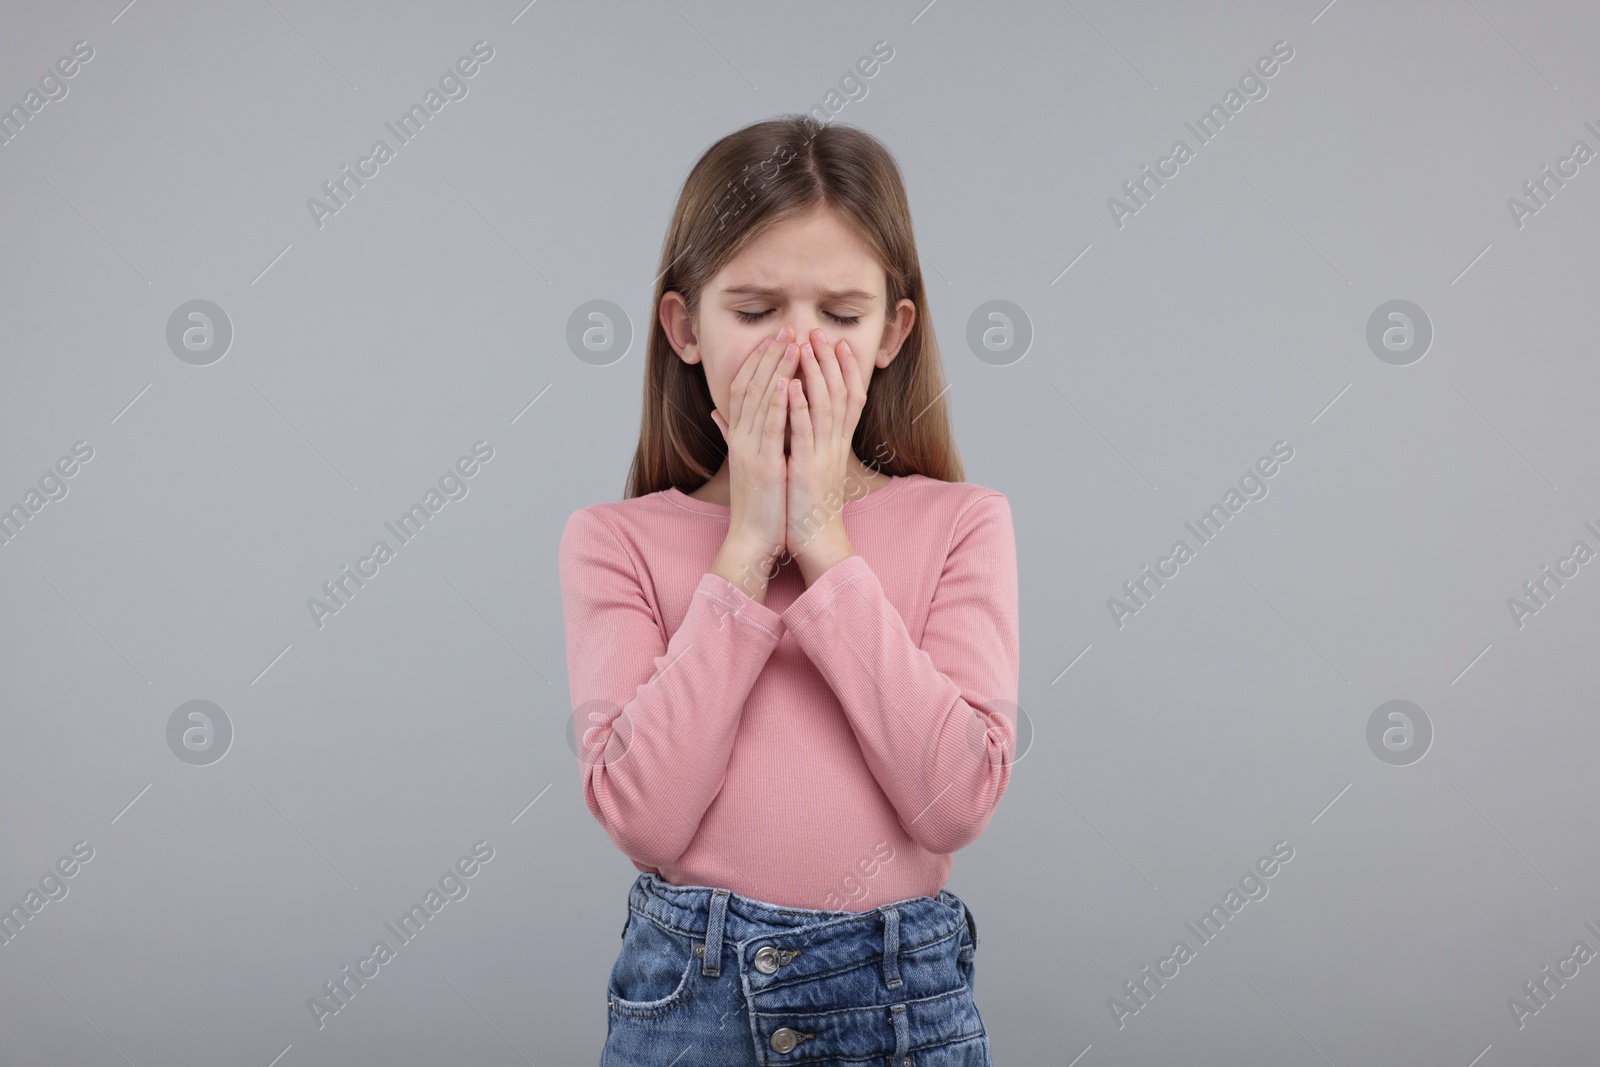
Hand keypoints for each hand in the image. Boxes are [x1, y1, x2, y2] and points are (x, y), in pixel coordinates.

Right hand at [710, 326, 799, 584]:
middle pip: (751, 386)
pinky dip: (776, 403)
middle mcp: (741, 438)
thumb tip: (717, 412)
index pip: (743, 388)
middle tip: (785, 329)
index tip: (773, 338)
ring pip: (760, 400)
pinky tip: (785, 382)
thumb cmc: (757, 504)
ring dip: (775, 369)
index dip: (757, 361)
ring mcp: (749, 450)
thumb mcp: (746, 463)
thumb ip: (733, 435)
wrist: (752, 540)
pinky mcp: (763, 464)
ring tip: (790, 343)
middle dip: (769, 355)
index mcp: (740, 437)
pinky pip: (769, 428)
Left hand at [784, 327, 867, 583]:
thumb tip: (791, 418)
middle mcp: (834, 445)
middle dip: (830, 361)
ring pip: (824, 406)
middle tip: (821, 333)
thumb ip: (800, 440)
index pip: (847, 398)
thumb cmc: (807, 506)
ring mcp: (823, 456)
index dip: (845, 369)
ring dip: (816, 374)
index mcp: (835, 444)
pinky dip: (799, 408)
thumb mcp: (806, 466)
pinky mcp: (808, 469)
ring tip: (807, 346)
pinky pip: (804, 434)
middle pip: (839, 393)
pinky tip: (793, 386)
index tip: (838, 342)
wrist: (816, 542)